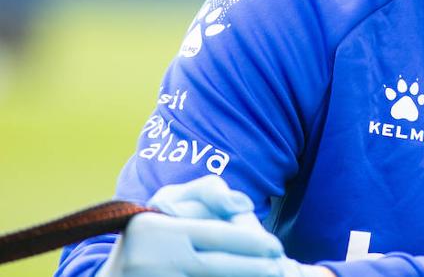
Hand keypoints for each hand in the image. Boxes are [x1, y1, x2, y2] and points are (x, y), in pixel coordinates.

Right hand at [100, 176, 285, 276]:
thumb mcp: (171, 199)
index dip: (253, 244)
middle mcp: (152, 261)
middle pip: (219, 269)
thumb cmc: (151, 230)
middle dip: (254, 269)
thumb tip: (244, 205)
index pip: (217, 236)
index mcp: (156, 229)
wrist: (109, 276)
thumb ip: (209, 190)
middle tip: (278, 266)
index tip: (276, 247)